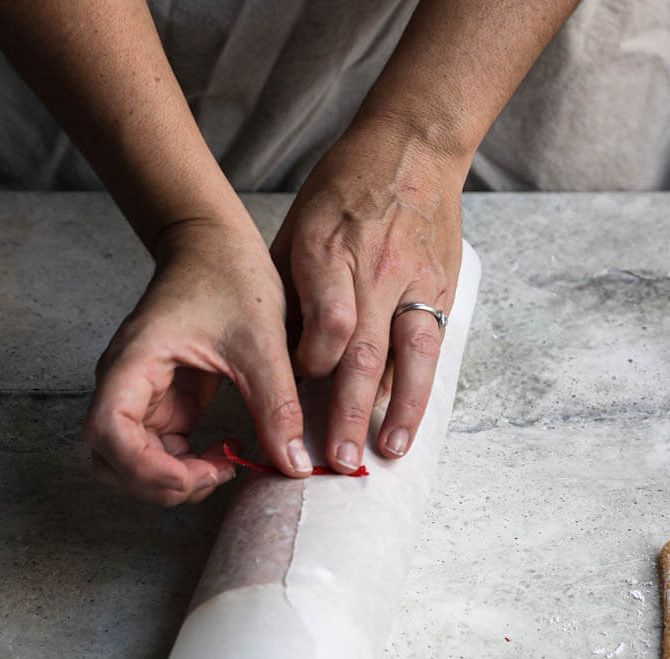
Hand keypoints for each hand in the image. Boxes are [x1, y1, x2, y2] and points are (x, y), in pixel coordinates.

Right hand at [83, 219, 311, 505]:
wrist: (216, 243)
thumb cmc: (229, 275)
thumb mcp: (261, 342)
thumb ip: (277, 406)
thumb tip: (294, 465)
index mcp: (133, 360)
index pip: (107, 432)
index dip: (144, 468)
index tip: (197, 473)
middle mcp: (124, 383)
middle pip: (112, 460)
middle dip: (161, 483)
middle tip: (218, 473)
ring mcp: (141, 397)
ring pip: (132, 464)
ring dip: (171, 481)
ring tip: (222, 466)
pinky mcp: (162, 405)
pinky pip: (159, 454)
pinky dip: (185, 468)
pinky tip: (222, 456)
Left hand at [271, 120, 463, 471]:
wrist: (413, 144)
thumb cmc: (343, 190)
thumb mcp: (298, 228)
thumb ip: (289, 294)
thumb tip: (275, 358)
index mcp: (329, 248)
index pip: (327, 320)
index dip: (312, 362)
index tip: (297, 385)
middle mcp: (375, 267)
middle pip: (364, 348)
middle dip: (350, 408)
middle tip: (339, 456)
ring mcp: (414, 278)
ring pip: (410, 354)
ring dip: (399, 410)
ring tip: (386, 452)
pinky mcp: (442, 287)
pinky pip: (432, 347)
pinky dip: (420, 390)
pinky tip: (410, 426)